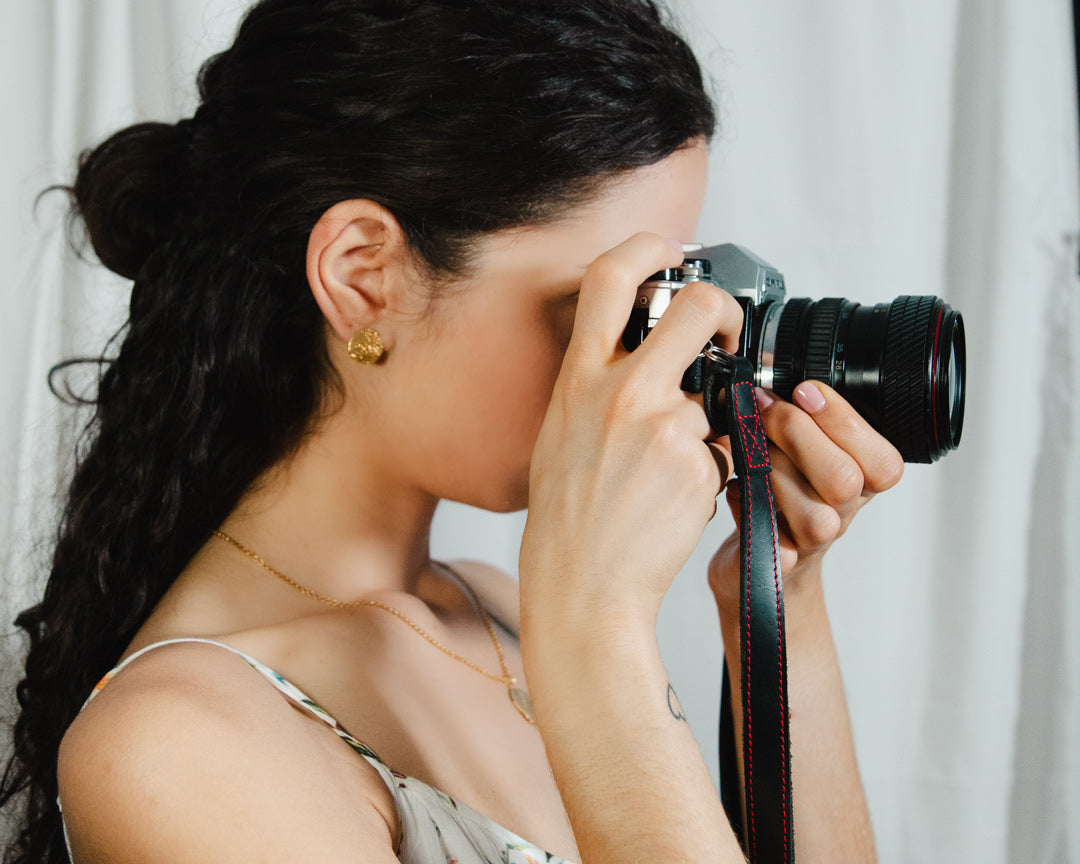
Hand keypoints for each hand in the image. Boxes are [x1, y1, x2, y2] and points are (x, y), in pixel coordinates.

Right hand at [520, 232, 742, 630]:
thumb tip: (639, 351)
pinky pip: (725, 449)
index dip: (648, 246)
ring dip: (710, 424)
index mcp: (579, 378)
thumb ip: (597, 383)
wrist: (582, 584)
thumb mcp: (561, 430)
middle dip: (724, 311)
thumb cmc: (568, 514)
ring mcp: (664, 428)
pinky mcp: (700, 466)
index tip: (672, 251)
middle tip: (726, 335)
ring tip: (672, 469)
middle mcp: (622, 392)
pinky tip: (676, 498)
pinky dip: (712, 469)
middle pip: (697, 307)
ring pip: (718, 395)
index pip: (610, 277)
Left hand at [708, 380, 904, 611]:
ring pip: (814, 516)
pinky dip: (746, 506)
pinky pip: (769, 543)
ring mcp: (812, 542)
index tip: (805, 390)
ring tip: (747, 447)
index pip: (884, 461)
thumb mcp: (798, 445)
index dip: (844, 422)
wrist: (756, 559)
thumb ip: (799, 412)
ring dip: (773, 471)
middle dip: (798, 434)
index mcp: (862, 481)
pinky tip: (736, 489)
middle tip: (764, 408)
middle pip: (844, 480)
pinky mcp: (776, 566)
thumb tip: (770, 366)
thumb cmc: (777, 490)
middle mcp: (844, 513)